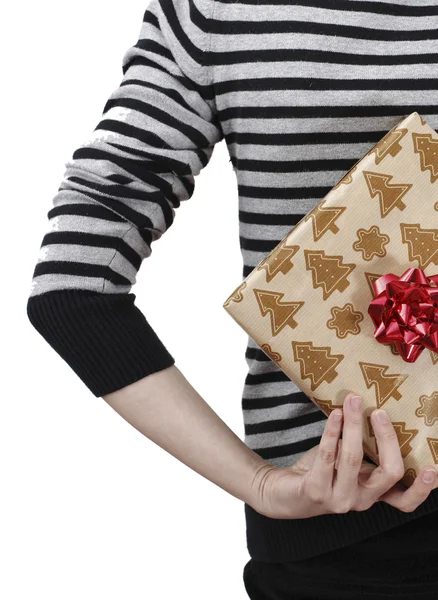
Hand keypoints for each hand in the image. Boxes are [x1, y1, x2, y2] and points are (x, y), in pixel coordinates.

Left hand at [249, 393, 437, 518]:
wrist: (283, 491)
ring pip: (354, 458)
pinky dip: (332, 431)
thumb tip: (377, 410)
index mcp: (373, 495)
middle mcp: (360, 501)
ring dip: (354, 425)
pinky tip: (334, 415)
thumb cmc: (320, 470)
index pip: (404, 501)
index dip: (422, 488)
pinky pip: (328, 455)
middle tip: (379, 411)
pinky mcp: (315, 492)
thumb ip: (365, 449)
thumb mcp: (348, 462)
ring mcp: (338, 499)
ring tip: (353, 402)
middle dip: (387, 438)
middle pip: (388, 473)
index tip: (432, 466)